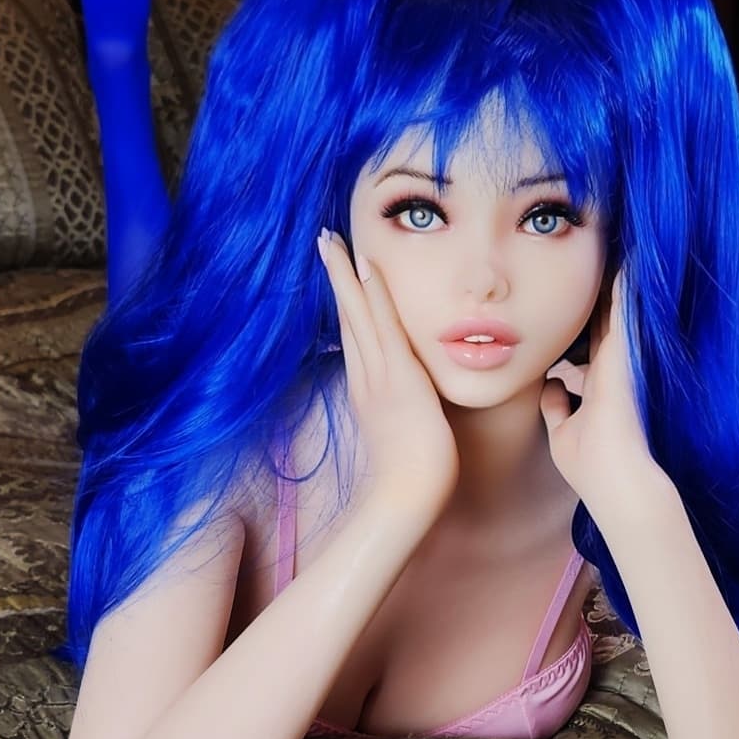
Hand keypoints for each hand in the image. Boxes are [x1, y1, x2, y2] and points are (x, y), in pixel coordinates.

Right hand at [316, 229, 459, 518]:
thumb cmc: (413, 475)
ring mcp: (379, 376)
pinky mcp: (398, 378)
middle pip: (346, 316)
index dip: (345, 299)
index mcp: (367, 388)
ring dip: (345, 274)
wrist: (406, 499)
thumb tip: (409, 405)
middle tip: (324, 239)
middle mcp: (366, 377)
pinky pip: (384, 327)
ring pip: (357, 315)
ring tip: (332, 239)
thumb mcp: (403, 434)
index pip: (353, 334)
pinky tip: (367, 267)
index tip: (340, 269)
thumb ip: (402, 413)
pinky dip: (374, 296)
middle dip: (335, 276)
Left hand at [539, 266, 658, 509]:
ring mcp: (622, 356)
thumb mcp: (563, 432)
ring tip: (617, 241)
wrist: (616, 479)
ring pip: (618, 306)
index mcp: (599, 380)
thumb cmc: (590, 462)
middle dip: (600, 288)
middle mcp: (613, 364)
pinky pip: (624, 307)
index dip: (585, 314)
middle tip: (598, 251)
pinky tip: (629, 255)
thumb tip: (550, 386)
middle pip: (605, 316)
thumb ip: (557, 407)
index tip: (576, 292)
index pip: (591, 337)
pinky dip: (626, 283)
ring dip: (616, 277)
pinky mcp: (626, 352)